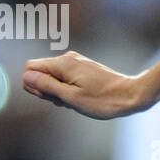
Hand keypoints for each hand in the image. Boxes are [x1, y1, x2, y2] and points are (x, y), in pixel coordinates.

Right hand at [22, 51, 144, 118]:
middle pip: (41, 73)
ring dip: (59, 92)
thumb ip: (47, 86)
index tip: (49, 97)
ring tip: (77, 100)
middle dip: (47, 90)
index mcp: (62, 64)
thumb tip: (27, 77)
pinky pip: (66, 78)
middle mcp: (68, 58)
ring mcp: (77, 63)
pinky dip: (68, 90)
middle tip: (66, 101)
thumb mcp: (71, 97)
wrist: (131, 95)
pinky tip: (82, 98)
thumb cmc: (103, 100)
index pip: (29, 68)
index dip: (33, 85)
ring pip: (53, 77)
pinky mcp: (84, 69)